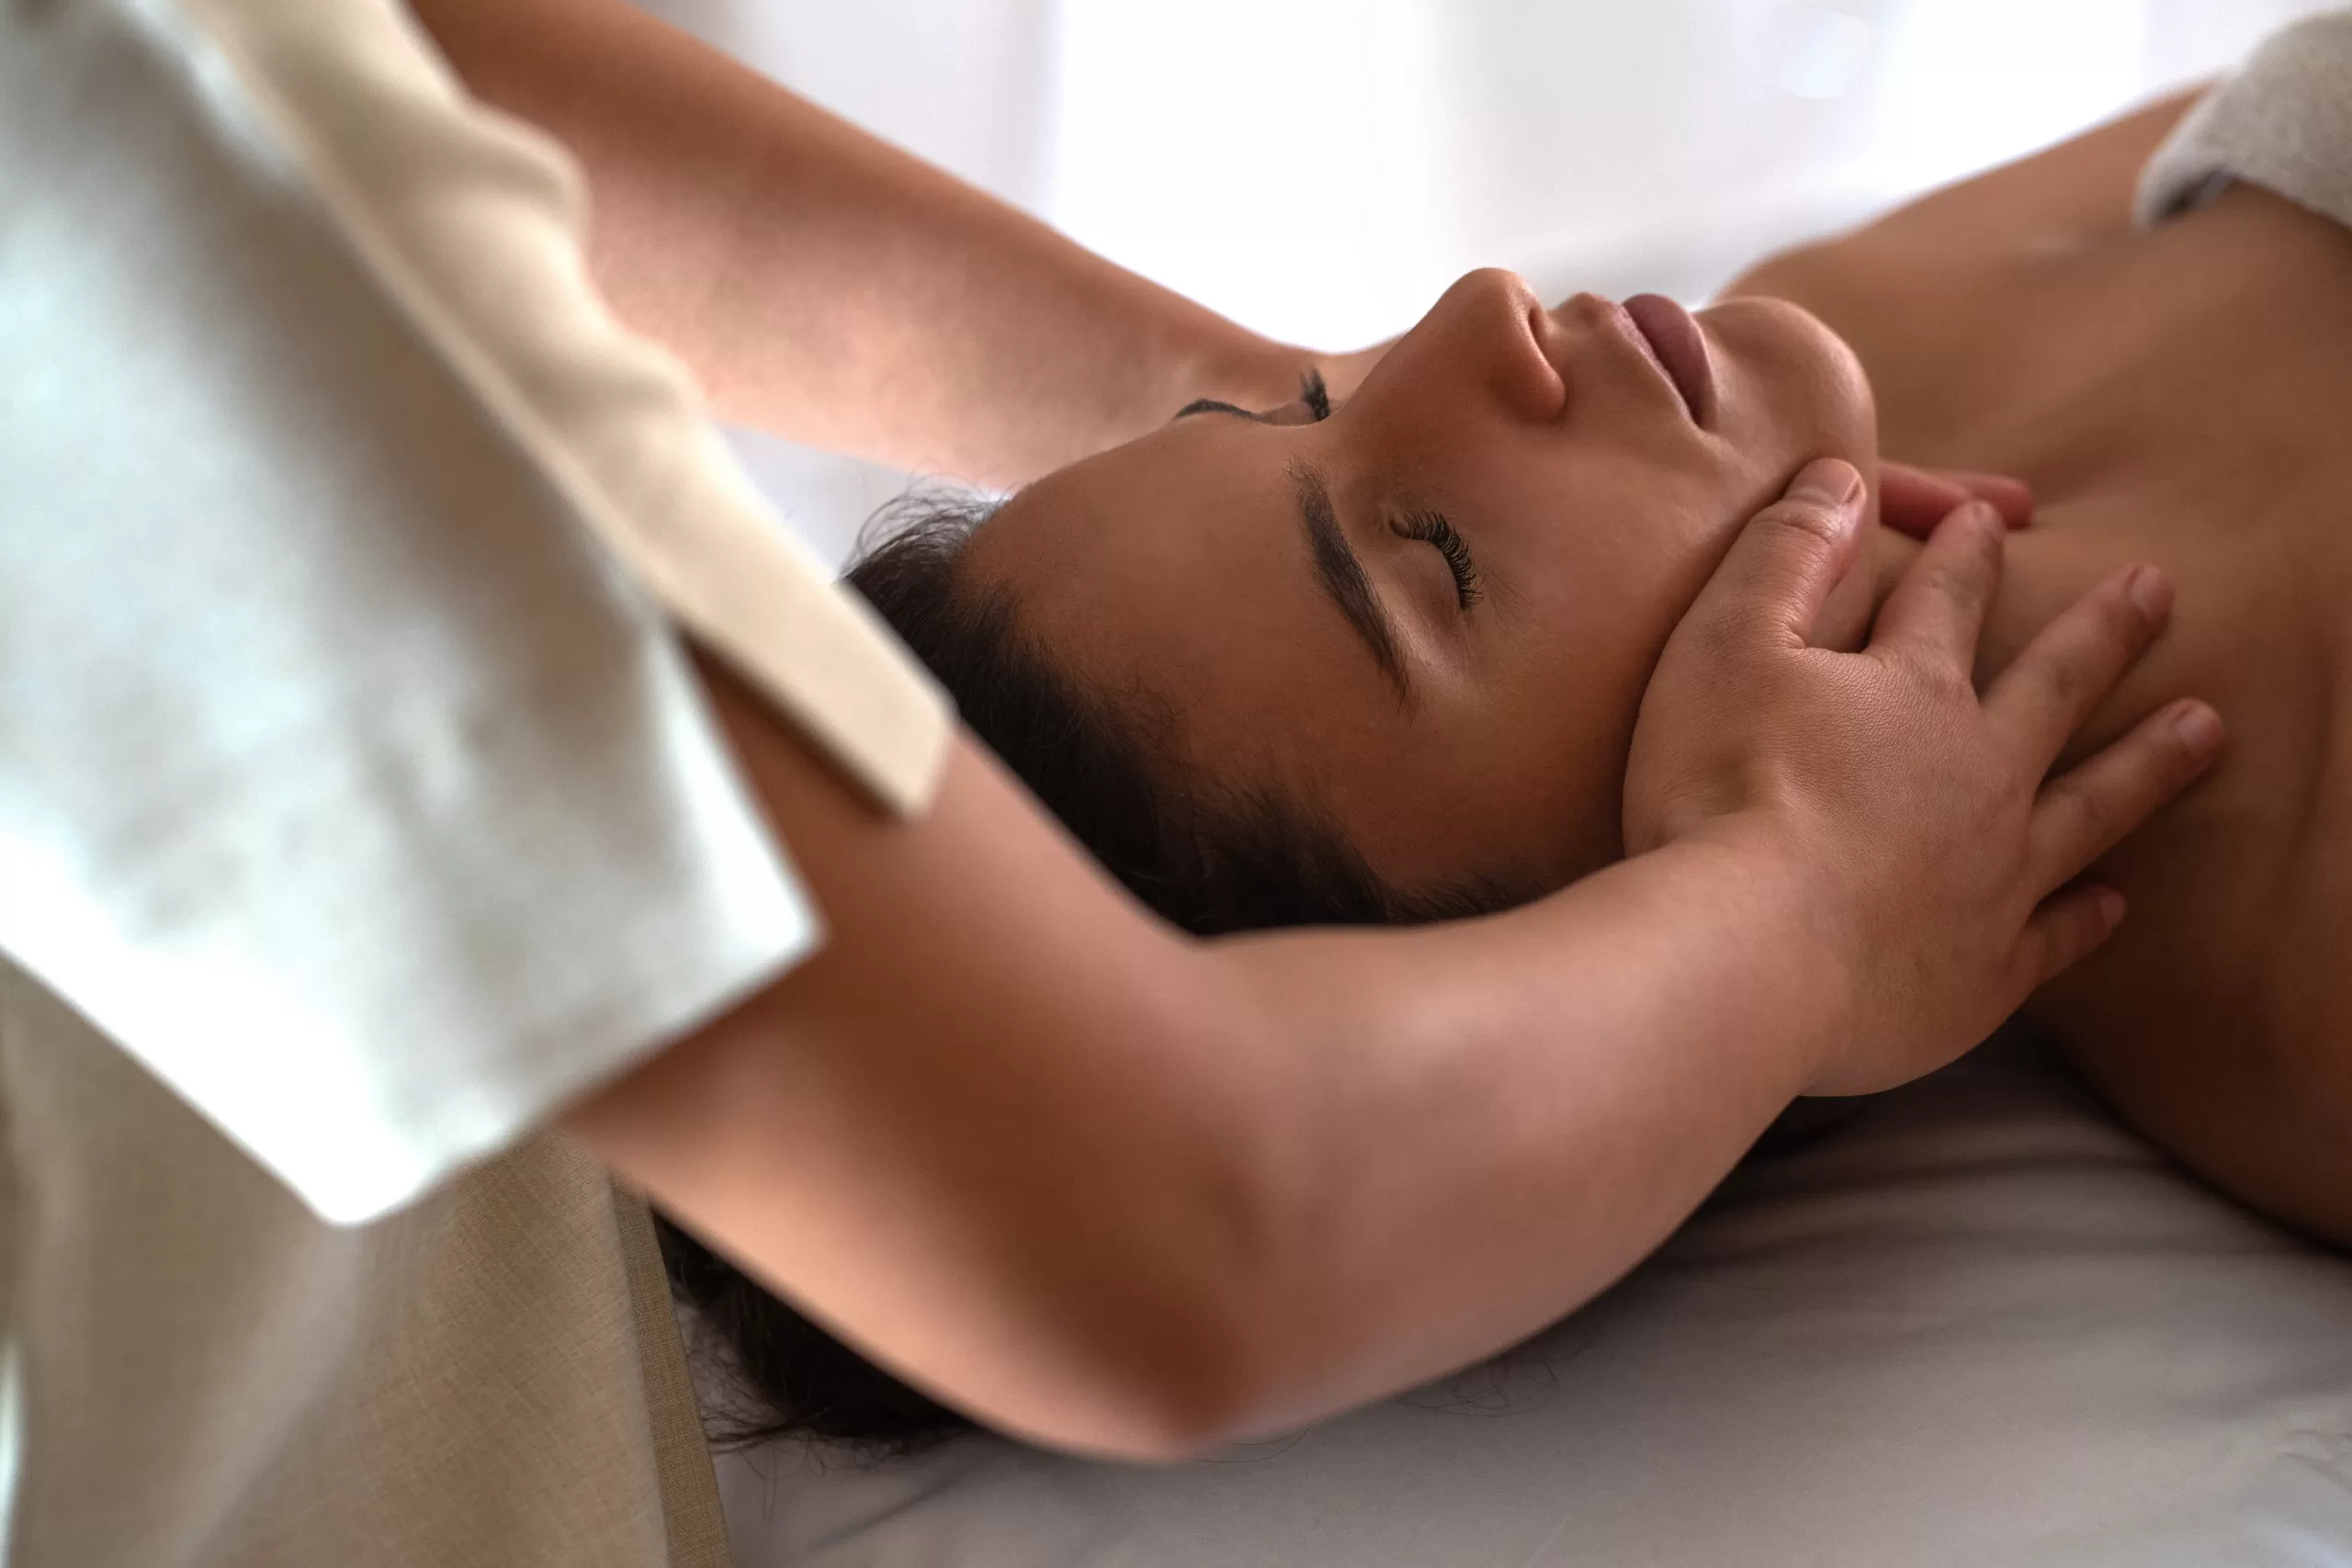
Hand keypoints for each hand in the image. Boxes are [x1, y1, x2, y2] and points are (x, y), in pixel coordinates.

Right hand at [1623, 458, 2223, 1095]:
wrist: (1747, 957)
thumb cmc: (1720, 794)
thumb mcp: (1726, 646)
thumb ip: (1784, 557)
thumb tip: (1837, 477)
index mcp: (1912, 691)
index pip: (1947, 599)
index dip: (1965, 553)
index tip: (1992, 518)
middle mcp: (1978, 774)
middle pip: (2057, 688)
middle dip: (2104, 633)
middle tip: (2158, 590)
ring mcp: (1995, 875)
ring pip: (2094, 804)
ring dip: (2150, 762)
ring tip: (2204, 727)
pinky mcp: (1984, 970)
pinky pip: (2056, 932)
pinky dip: (2089, 914)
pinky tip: (2114, 902)